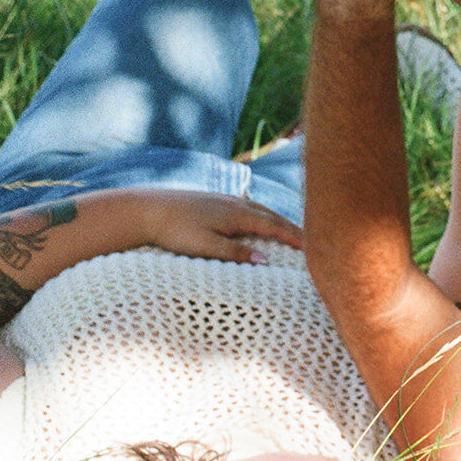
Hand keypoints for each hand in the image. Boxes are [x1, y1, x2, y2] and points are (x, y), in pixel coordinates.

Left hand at [143, 194, 302, 263]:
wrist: (146, 210)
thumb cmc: (174, 231)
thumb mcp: (205, 247)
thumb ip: (235, 254)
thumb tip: (264, 260)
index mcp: (237, 214)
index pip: (274, 226)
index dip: (295, 236)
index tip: (314, 245)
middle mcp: (234, 203)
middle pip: (271, 215)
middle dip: (292, 227)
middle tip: (312, 239)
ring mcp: (224, 200)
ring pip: (259, 209)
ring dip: (277, 220)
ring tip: (289, 230)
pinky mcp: (213, 201)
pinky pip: (247, 207)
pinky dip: (261, 215)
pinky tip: (257, 218)